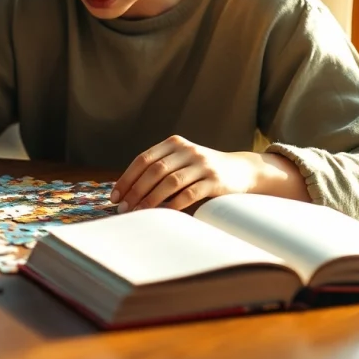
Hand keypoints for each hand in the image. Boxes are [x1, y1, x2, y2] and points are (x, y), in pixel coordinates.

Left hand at [111, 135, 259, 212]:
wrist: (243, 170)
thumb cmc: (203, 170)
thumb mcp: (182, 160)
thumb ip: (160, 168)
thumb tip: (127, 191)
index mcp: (174, 144)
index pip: (143, 159)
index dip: (127, 178)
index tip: (115, 196)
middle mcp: (187, 150)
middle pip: (154, 171)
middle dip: (135, 191)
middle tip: (123, 208)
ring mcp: (202, 164)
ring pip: (170, 182)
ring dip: (150, 199)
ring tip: (138, 212)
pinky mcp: (215, 180)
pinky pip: (189, 194)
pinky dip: (173, 205)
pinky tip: (162, 214)